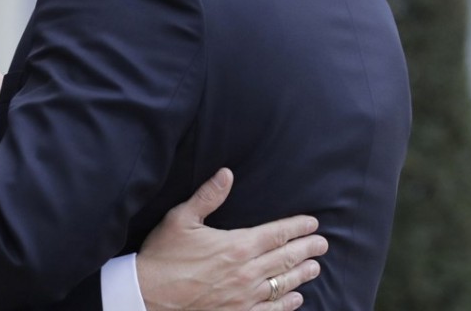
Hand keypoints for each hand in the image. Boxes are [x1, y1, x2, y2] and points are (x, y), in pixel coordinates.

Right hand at [137, 169, 327, 310]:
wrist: (148, 295)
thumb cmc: (163, 255)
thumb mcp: (181, 218)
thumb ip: (208, 196)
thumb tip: (226, 174)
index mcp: (236, 245)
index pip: (276, 234)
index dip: (297, 228)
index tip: (313, 224)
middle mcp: (247, 272)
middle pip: (286, 258)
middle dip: (307, 249)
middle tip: (322, 244)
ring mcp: (245, 297)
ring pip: (283, 284)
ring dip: (302, 275)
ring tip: (315, 268)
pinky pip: (271, 310)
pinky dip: (287, 304)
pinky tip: (295, 299)